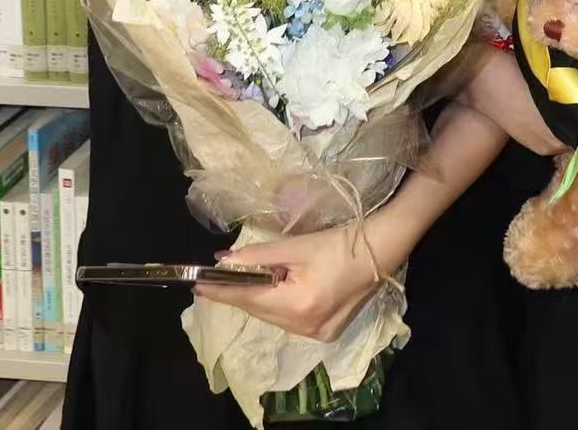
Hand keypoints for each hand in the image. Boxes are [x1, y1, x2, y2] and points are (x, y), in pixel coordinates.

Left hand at [192, 226, 389, 343]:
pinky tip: (277, 289)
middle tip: (219, 278)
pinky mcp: (326, 333)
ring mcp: (317, 334)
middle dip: (240, 293)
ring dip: (260, 299)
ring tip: (250, 280)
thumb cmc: (339, 243)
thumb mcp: (296, 246)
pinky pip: (290, 321)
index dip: (221, 291)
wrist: (381, 252)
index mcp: (298, 305)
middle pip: (260, 311)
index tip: (197, 286)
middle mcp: (305, 327)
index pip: (248, 298)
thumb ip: (258, 255)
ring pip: (274, 317)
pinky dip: (279, 306)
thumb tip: (224, 261)